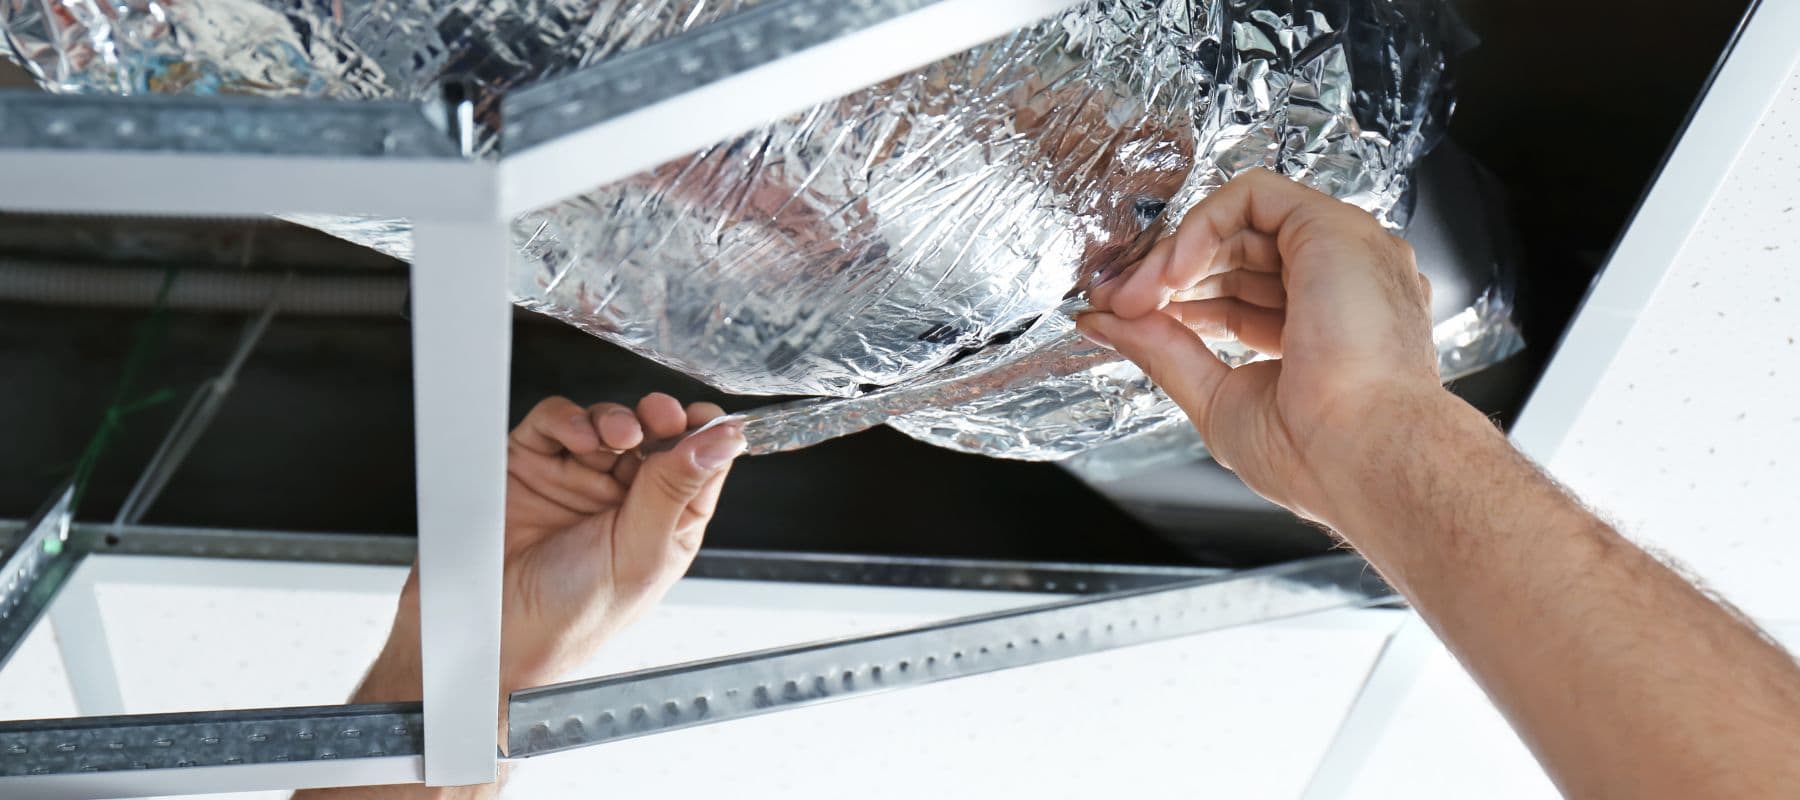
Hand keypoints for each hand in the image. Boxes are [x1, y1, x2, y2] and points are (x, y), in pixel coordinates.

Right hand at [380, 393, 744, 698]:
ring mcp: (579, 477)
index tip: (707, 419)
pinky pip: (556, 423)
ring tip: (619, 435)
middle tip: (662, 416)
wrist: (497, 632)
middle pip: (656, 433)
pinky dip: (570, 420)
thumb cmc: (574, 616)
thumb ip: (677, 489)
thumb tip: (723, 442)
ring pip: (609, 422)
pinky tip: (580, 437)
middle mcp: (625, 496)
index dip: (704, 435)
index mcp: (666, 521)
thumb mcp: (640, 552)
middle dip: (662, 418)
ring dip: (617, 419)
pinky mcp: (534, 464)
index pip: (698, 463)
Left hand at [1082, 168, 1447, 524]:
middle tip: (1113, 302)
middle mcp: (1341, 285)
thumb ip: (1164, 350)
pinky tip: (1171, 273)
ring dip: (1173, 256)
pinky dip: (1200, 226)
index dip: (1180, 301)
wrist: (1360, 456)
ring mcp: (1343, 252)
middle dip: (1166, 275)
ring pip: (1241, 222)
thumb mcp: (1217, 396)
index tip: (1124, 317)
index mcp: (1327, 330)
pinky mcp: (1334, 226)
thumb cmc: (1315, 451)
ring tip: (1131, 296)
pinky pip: (1253, 195)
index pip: (1239, 296)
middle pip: (1237, 255)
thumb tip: (1106, 323)